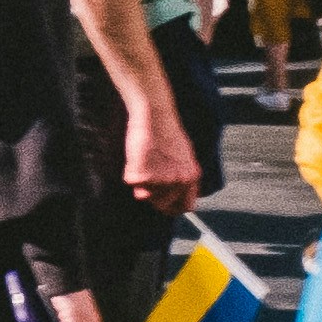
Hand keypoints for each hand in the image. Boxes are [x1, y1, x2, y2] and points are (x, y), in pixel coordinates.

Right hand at [120, 80, 202, 209]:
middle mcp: (180, 181)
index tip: (162, 204)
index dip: (172, 207)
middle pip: (161, 204)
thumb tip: (172, 192)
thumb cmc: (167, 132)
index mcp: (192, 176)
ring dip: (139, 181)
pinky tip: (135, 156)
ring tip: (143, 160)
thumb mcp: (184, 156)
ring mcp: (162, 179)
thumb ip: (181, 176)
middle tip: (147, 176)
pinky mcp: (143, 175)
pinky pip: (131, 182)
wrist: (156, 114)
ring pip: (143, 194)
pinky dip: (129, 171)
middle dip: (151, 194)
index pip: (185, 206)